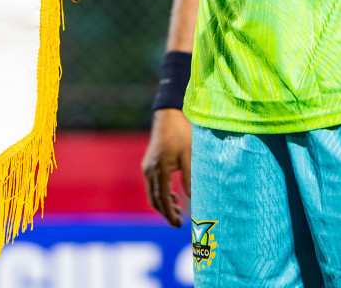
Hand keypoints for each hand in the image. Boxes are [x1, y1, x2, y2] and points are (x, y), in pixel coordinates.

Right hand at [141, 108, 192, 226]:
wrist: (169, 115)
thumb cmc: (182, 133)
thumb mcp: (190, 155)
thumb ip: (190, 177)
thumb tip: (192, 199)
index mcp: (159, 169)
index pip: (162, 198)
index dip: (169, 213)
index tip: (178, 224)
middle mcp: (150, 170)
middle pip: (154, 199)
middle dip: (165, 213)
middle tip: (178, 224)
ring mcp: (148, 167)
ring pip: (152, 193)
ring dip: (163, 205)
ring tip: (178, 212)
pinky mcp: (149, 164)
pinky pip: (153, 185)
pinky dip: (161, 195)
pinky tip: (173, 197)